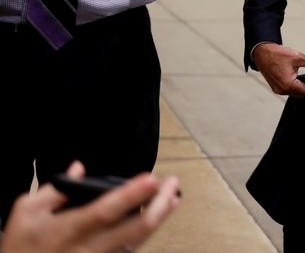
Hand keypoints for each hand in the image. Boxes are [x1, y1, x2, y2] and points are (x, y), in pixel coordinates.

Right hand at [1, 161, 179, 252]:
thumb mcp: (27, 213)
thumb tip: (79, 168)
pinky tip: (155, 217)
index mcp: (70, 229)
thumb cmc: (22, 247)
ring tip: (172, 198)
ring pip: (139, 241)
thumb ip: (54, 189)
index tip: (152, 179)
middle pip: (137, 229)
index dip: (132, 195)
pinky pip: (130, 250)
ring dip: (159, 219)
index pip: (106, 210)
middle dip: (161, 206)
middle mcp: (90, 248)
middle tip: (173, 185)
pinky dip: (145, 233)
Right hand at [251, 43, 304, 96]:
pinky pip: (287, 90)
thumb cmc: (277, 55)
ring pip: (294, 92)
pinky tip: (292, 75)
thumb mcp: (297, 57)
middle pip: (300, 93)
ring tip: (299, 73)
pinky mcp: (275, 88)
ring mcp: (278, 90)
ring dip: (298, 85)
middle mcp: (282, 90)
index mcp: (288, 85)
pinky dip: (291, 85)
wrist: (262, 52)